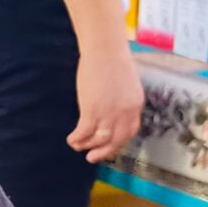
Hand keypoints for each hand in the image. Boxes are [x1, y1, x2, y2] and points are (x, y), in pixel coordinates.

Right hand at [68, 48, 145, 164]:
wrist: (104, 49)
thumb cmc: (113, 59)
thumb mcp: (126, 83)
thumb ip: (123, 100)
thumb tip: (113, 110)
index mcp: (136, 105)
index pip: (130, 131)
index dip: (119, 142)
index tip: (110, 146)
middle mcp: (125, 112)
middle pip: (116, 141)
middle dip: (104, 152)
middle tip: (93, 157)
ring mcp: (109, 113)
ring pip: (99, 139)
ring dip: (87, 146)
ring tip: (79, 146)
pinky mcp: (91, 110)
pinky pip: (84, 132)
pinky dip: (77, 138)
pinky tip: (71, 139)